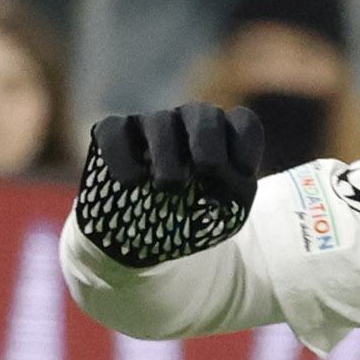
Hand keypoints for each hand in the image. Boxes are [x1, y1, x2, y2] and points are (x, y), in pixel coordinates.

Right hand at [87, 101, 268, 206]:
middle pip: (204, 113)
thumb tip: (223, 170)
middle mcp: (187, 125)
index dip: (246, 143)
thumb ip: (235, 191)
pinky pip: (114, 131)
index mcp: (222, 140)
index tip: (244, 172)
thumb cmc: (193, 221)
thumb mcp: (226, 215)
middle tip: (206, 169)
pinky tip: (132, 183)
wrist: (145, 246)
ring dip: (168, 155)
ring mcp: (149, 126)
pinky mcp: (112, 134)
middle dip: (207, 140)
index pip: (243, 123)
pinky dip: (122, 156)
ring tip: (169, 186)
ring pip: (160, 121)